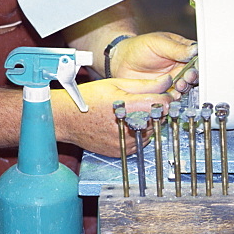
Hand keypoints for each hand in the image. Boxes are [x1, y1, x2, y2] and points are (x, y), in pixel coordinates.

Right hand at [52, 75, 179, 156]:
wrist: (66, 119)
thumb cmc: (88, 99)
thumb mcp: (116, 84)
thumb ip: (145, 85)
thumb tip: (167, 82)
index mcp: (127, 108)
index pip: (162, 105)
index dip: (166, 98)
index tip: (163, 95)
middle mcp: (128, 128)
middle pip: (158, 119)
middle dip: (155, 110)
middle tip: (142, 102)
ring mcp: (125, 142)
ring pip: (150, 131)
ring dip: (146, 122)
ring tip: (129, 113)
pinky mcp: (122, 151)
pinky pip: (140, 142)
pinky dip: (137, 133)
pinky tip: (124, 125)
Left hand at [109, 32, 197, 91]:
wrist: (121, 61)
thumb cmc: (139, 47)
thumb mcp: (158, 43)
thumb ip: (176, 48)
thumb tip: (194, 50)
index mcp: (183, 52)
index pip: (197, 58)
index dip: (199, 63)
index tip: (196, 66)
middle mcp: (180, 67)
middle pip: (194, 74)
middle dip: (193, 77)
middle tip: (187, 76)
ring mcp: (173, 80)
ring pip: (186, 86)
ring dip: (185, 87)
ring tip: (179, 84)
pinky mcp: (164, 91)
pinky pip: (174, 96)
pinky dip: (175, 97)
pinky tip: (173, 94)